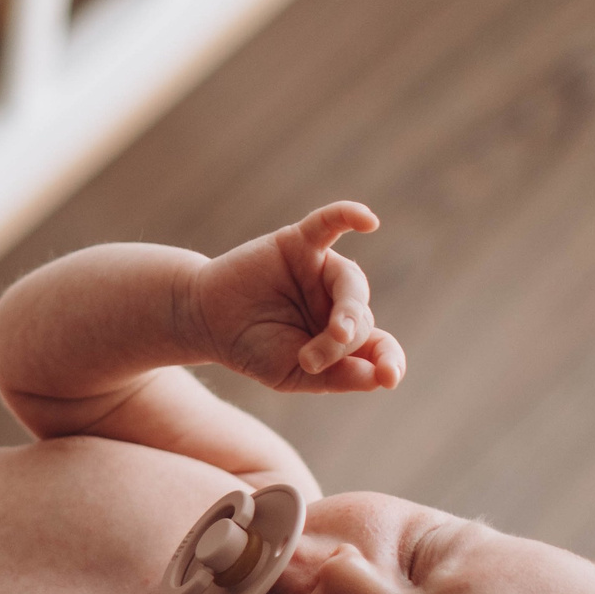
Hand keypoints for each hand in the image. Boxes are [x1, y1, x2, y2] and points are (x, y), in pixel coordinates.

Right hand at [187, 203, 404, 393]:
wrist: (205, 321)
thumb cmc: (250, 349)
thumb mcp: (292, 375)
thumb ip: (336, 376)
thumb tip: (380, 378)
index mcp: (342, 337)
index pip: (381, 347)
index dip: (389, 361)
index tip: (388, 376)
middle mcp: (337, 300)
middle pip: (363, 318)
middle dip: (342, 343)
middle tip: (310, 361)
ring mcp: (320, 270)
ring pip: (352, 282)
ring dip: (349, 310)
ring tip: (336, 333)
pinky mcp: (299, 243)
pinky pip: (329, 223)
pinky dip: (348, 216)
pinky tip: (368, 220)